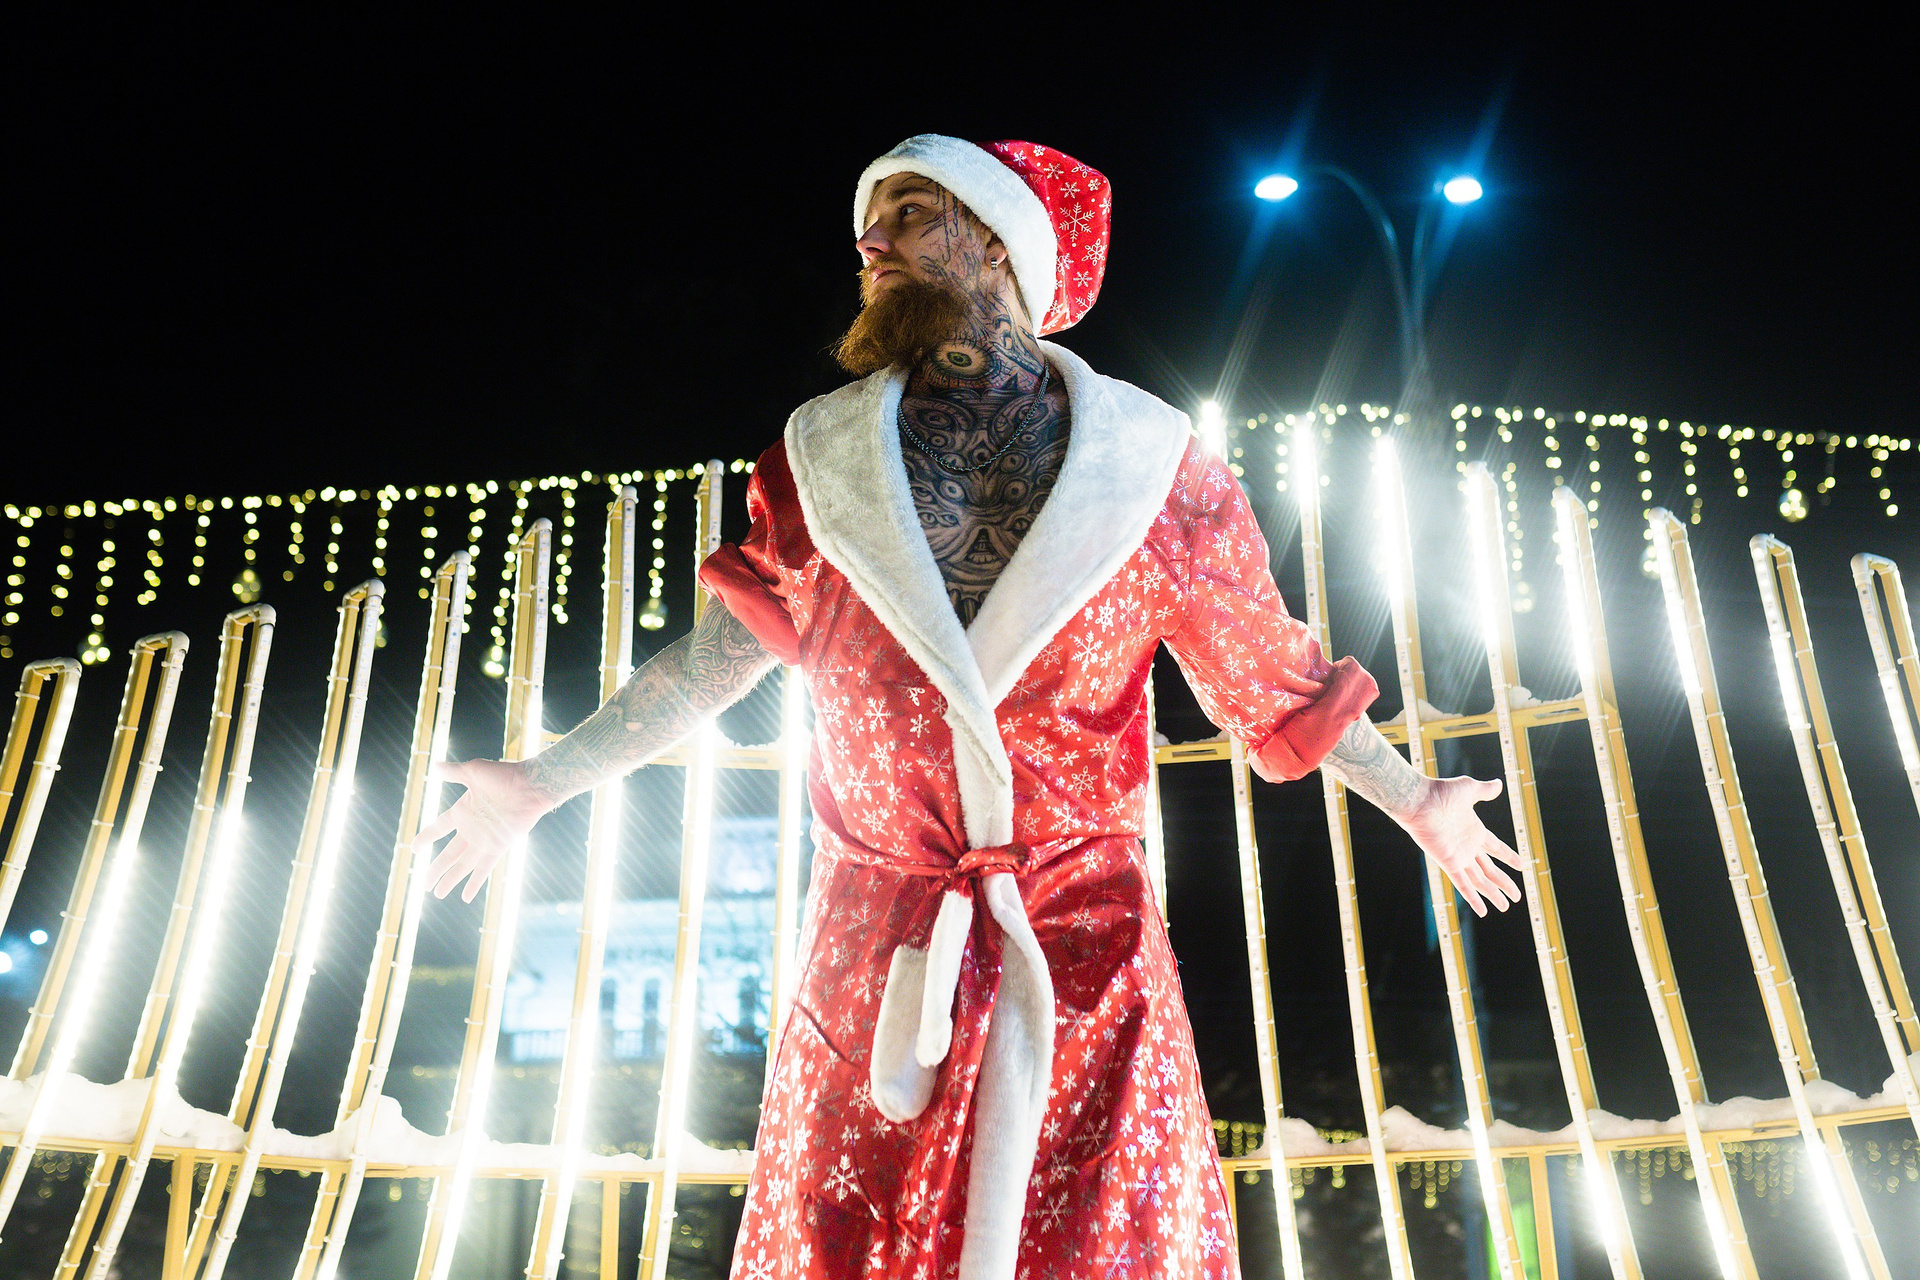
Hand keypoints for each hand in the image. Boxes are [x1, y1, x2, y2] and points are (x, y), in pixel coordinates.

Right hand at [412, 758, 549, 902]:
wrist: (530, 785)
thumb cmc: (503, 775)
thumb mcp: (473, 771)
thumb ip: (454, 772)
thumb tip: (435, 766)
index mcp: (463, 811)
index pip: (439, 828)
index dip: (426, 838)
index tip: (414, 849)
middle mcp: (472, 829)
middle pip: (449, 854)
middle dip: (436, 869)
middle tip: (424, 885)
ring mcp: (484, 840)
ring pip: (462, 865)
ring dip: (450, 880)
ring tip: (437, 893)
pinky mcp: (498, 847)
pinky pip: (483, 869)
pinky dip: (474, 882)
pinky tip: (464, 896)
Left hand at [1398, 775, 1525, 917]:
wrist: (1418, 800)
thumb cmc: (1439, 792)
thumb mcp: (1468, 789)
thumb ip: (1484, 791)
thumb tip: (1498, 784)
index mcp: (1474, 830)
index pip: (1496, 848)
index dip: (1508, 857)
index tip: (1521, 866)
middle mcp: (1467, 846)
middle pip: (1490, 869)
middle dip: (1504, 883)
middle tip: (1517, 897)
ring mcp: (1458, 856)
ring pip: (1480, 881)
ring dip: (1492, 894)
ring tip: (1505, 907)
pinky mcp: (1449, 863)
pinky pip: (1463, 884)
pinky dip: (1473, 897)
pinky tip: (1483, 911)